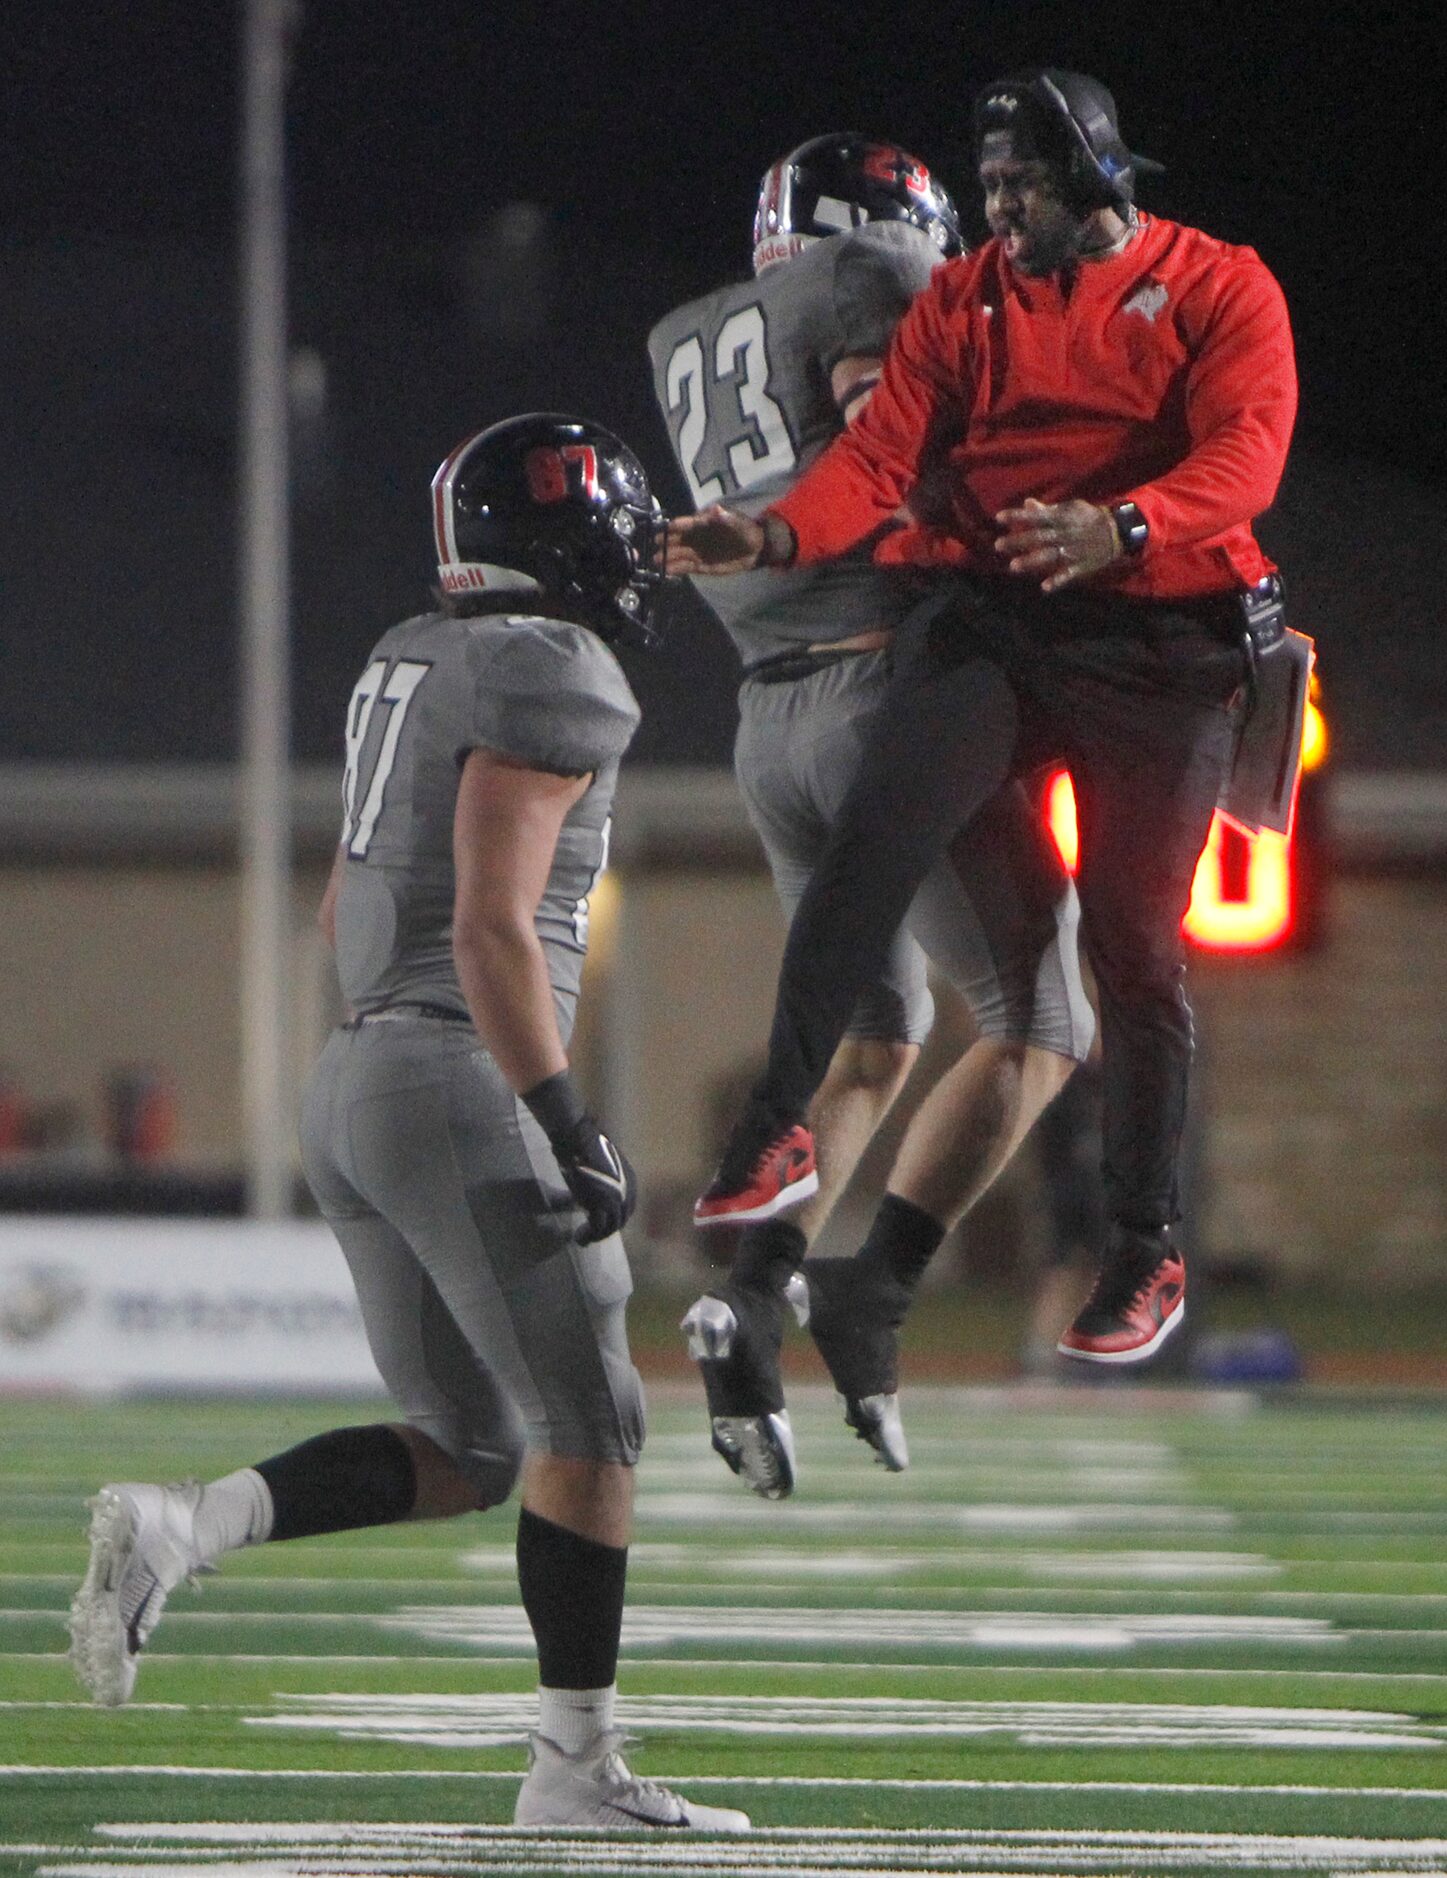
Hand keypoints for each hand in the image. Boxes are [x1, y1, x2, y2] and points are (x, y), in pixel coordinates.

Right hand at [552, 1115, 637, 1244]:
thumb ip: (606, 1179)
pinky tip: (578, 1237)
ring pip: (610, 1227)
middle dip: (606, 1229)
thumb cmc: (587, 1146)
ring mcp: (615, 1199)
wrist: (578, 1141)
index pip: (627, 1207)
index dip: (614, 1217)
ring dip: (597, 1235)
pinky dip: (588, 1235)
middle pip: (620, 1219)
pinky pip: (597, 1228)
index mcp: (631, 1181)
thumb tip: (596, 1189)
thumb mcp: (604, 1166)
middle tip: (591, 1234)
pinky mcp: (600, 1205)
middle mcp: (627, 1192)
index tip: (602, 1222)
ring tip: (583, 1238)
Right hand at [660, 505, 766, 576]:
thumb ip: (726, 518)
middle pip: (678, 539)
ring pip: (679, 554)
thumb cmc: (745, 530)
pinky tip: (666, 571)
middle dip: (666, 542)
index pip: (687, 523)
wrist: (755, 549)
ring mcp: (696, 551)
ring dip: (667, 557)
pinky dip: (676, 569)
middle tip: (654, 546)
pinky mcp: (700, 565)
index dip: (676, 525)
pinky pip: (686, 567)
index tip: (665, 528)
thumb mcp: (738, 523)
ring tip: (656, 562)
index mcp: (702, 523)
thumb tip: (716, 509)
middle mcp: (695, 537)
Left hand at [993, 497, 1121, 591]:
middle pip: (1039, 537)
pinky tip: (1044, 588)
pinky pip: (1069, 574)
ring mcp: (1073, 551)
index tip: (998, 518)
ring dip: (1032, 561)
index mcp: (1062, 518)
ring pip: (1050, 556)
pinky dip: (1058, 581)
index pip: (1037, 516)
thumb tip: (1027, 503)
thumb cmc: (1088, 518)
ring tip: (1013, 567)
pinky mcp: (1081, 565)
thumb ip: (1047, 509)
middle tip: (997, 545)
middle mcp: (1065, 534)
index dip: (1018, 516)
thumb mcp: (1070, 509)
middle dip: (1018, 541)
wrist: (1118, 531)